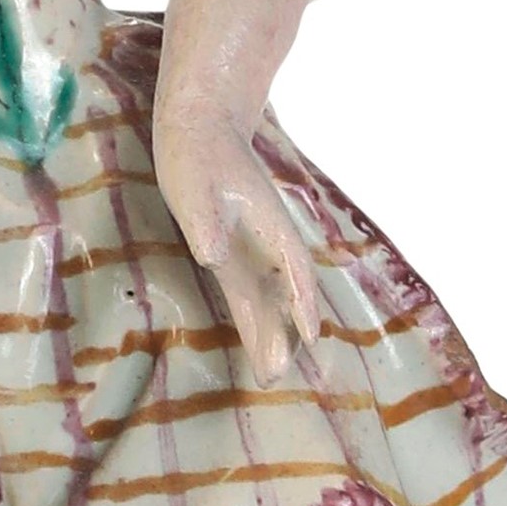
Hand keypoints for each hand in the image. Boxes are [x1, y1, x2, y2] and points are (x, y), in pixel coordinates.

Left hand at [154, 88, 323, 382]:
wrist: (201, 130)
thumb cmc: (198, 155)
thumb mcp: (195, 183)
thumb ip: (206, 221)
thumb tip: (213, 258)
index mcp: (269, 223)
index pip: (293, 268)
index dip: (302, 301)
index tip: (311, 335)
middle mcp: (268, 241)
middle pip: (283, 293)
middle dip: (284, 334)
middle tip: (278, 375)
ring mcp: (252, 249)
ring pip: (268, 298)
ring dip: (271, 333)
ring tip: (271, 374)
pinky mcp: (232, 254)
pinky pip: (250, 293)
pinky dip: (256, 319)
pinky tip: (257, 342)